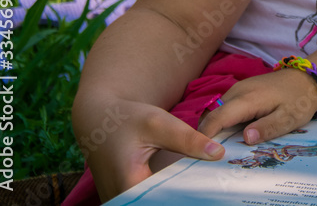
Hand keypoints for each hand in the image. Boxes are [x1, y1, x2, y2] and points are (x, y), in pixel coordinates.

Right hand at [80, 98, 224, 201]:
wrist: (98, 119)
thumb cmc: (127, 119)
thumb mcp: (159, 123)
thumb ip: (188, 140)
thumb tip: (218, 154)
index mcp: (128, 184)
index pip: (166, 199)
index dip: (189, 194)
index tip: (209, 186)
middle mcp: (121, 199)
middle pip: (161, 202)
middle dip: (184, 194)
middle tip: (207, 185)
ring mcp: (120, 201)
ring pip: (155, 201)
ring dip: (175, 194)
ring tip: (197, 183)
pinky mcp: (123, 199)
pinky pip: (147, 199)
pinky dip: (165, 193)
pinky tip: (183, 184)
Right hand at [197, 69, 316, 144]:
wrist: (307, 78)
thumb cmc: (299, 99)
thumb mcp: (289, 118)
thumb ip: (267, 128)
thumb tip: (246, 138)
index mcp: (247, 99)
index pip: (216, 118)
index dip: (206, 137)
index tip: (205, 155)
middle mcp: (237, 91)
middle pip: (211, 115)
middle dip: (207, 135)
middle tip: (212, 156)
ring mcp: (238, 89)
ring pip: (216, 111)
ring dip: (214, 129)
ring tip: (220, 149)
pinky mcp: (241, 90)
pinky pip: (224, 107)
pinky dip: (222, 122)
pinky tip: (232, 135)